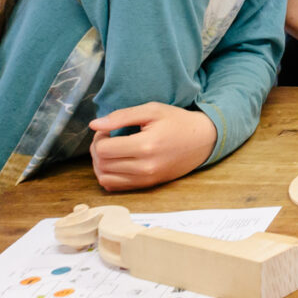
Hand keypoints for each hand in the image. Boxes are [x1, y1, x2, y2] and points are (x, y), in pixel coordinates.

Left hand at [88, 102, 217, 190]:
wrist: (202, 141)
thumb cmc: (177, 122)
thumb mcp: (152, 110)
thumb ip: (121, 116)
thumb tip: (94, 125)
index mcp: (146, 146)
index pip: (103, 149)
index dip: (99, 137)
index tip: (109, 129)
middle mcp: (145, 167)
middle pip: (101, 164)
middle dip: (97, 149)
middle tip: (108, 137)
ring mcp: (146, 179)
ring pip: (104, 178)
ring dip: (100, 164)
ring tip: (111, 150)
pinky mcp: (147, 185)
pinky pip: (115, 186)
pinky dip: (109, 175)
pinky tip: (117, 162)